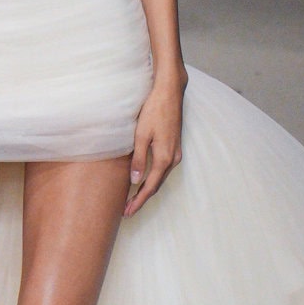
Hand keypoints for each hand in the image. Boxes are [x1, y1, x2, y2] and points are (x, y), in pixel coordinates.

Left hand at [125, 71, 185, 214]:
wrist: (170, 93)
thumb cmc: (154, 110)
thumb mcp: (142, 135)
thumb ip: (139, 159)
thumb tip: (135, 181)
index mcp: (164, 158)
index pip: (150, 187)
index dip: (138, 201)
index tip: (128, 212)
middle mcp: (173, 158)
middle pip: (156, 185)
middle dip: (142, 199)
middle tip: (127, 211)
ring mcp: (176, 153)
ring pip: (160, 178)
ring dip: (147, 189)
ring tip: (133, 199)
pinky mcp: (174, 147)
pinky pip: (163, 169)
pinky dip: (153, 179)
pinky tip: (144, 180)